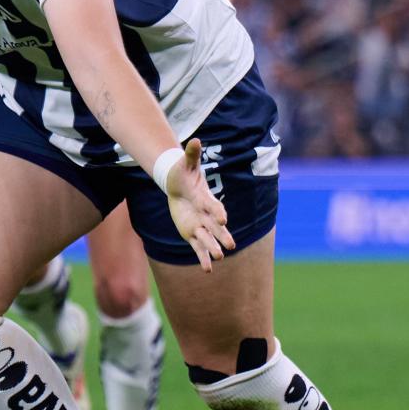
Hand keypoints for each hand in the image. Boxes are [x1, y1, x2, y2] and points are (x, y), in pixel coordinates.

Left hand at [163, 139, 235, 270]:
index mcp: (205, 198)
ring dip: (213, 248)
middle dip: (222, 236)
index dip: (218, 213)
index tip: (223, 220)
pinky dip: (203, 258)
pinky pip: (198, 247)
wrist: (178, 185)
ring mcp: (200, 224)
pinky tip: (208, 269)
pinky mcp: (192, 232)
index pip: (214, 207)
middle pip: (215, 227)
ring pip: (208, 239)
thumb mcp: (186, 163)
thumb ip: (191, 154)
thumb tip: (195, 140)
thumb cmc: (183, 172)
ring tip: (220, 258)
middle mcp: (206, 214)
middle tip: (230, 245)